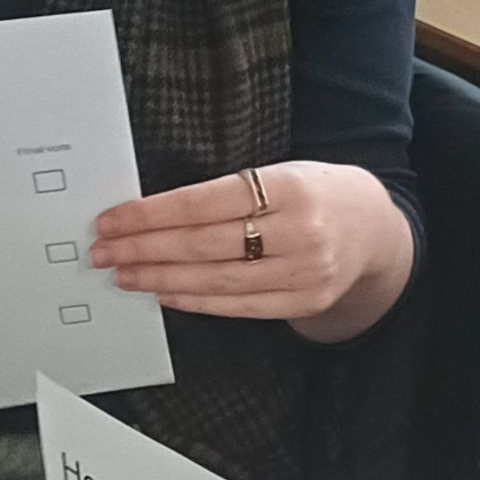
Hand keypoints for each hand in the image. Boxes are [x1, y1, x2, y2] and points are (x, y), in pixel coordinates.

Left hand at [89, 161, 408, 327]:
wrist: (376, 228)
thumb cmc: (317, 194)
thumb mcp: (281, 174)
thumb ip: (227, 194)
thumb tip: (151, 215)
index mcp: (289, 186)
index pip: (202, 204)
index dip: (149, 215)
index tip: (112, 220)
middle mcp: (300, 231)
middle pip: (203, 244)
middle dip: (144, 249)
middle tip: (104, 251)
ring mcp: (305, 271)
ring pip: (216, 279)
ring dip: (161, 277)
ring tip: (125, 273)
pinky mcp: (306, 300)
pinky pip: (238, 305)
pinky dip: (196, 300)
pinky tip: (166, 292)